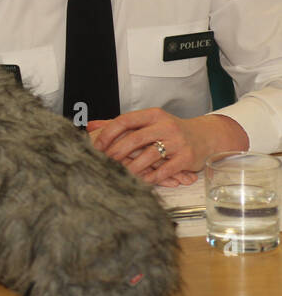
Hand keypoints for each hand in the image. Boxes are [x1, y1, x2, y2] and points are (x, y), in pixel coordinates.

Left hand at [86, 109, 247, 184]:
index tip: (96, 145)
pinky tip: (142, 181)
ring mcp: (177, 142)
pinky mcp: (187, 157)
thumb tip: (89, 124)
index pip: (125, 120)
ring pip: (149, 155)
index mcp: (153, 115)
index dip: (108, 133)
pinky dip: (152, 177)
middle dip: (116, 152)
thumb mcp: (148, 122)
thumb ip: (119, 124)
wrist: (205, 136)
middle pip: (134, 139)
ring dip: (132, 167)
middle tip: (105, 162)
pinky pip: (166, 170)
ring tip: (120, 174)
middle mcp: (165, 126)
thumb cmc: (170, 130)